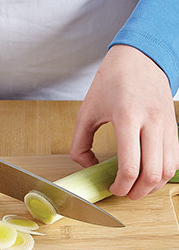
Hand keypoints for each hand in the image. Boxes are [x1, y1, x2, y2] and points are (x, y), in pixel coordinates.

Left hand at [70, 44, 178, 199]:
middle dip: (138, 192)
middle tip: (124, 193)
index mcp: (127, 118)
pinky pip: (176, 157)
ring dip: (153, 186)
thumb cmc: (110, 82)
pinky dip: (163, 172)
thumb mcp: (86, 112)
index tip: (112, 188)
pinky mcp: (174, 125)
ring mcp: (167, 124)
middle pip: (152, 174)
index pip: (130, 167)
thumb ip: (80, 143)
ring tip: (137, 187)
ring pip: (169, 169)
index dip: (120, 186)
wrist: (139, 57)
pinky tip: (149, 173)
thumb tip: (88, 166)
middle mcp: (152, 122)